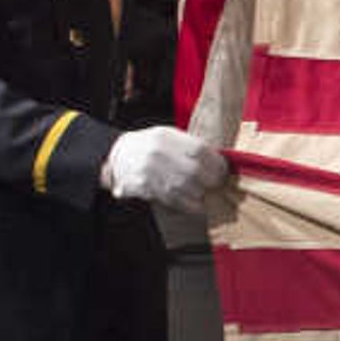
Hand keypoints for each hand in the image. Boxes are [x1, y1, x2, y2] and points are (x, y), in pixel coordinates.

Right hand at [102, 127, 233, 216]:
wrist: (117, 157)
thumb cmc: (150, 146)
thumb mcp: (168, 136)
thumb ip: (191, 145)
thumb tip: (220, 159)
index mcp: (165, 137)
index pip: (200, 150)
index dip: (216, 163)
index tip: (222, 170)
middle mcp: (157, 153)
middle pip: (195, 171)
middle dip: (211, 181)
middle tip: (215, 184)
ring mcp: (150, 172)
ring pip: (186, 189)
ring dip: (200, 194)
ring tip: (203, 192)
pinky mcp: (145, 188)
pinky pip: (173, 201)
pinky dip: (188, 204)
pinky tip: (192, 202)